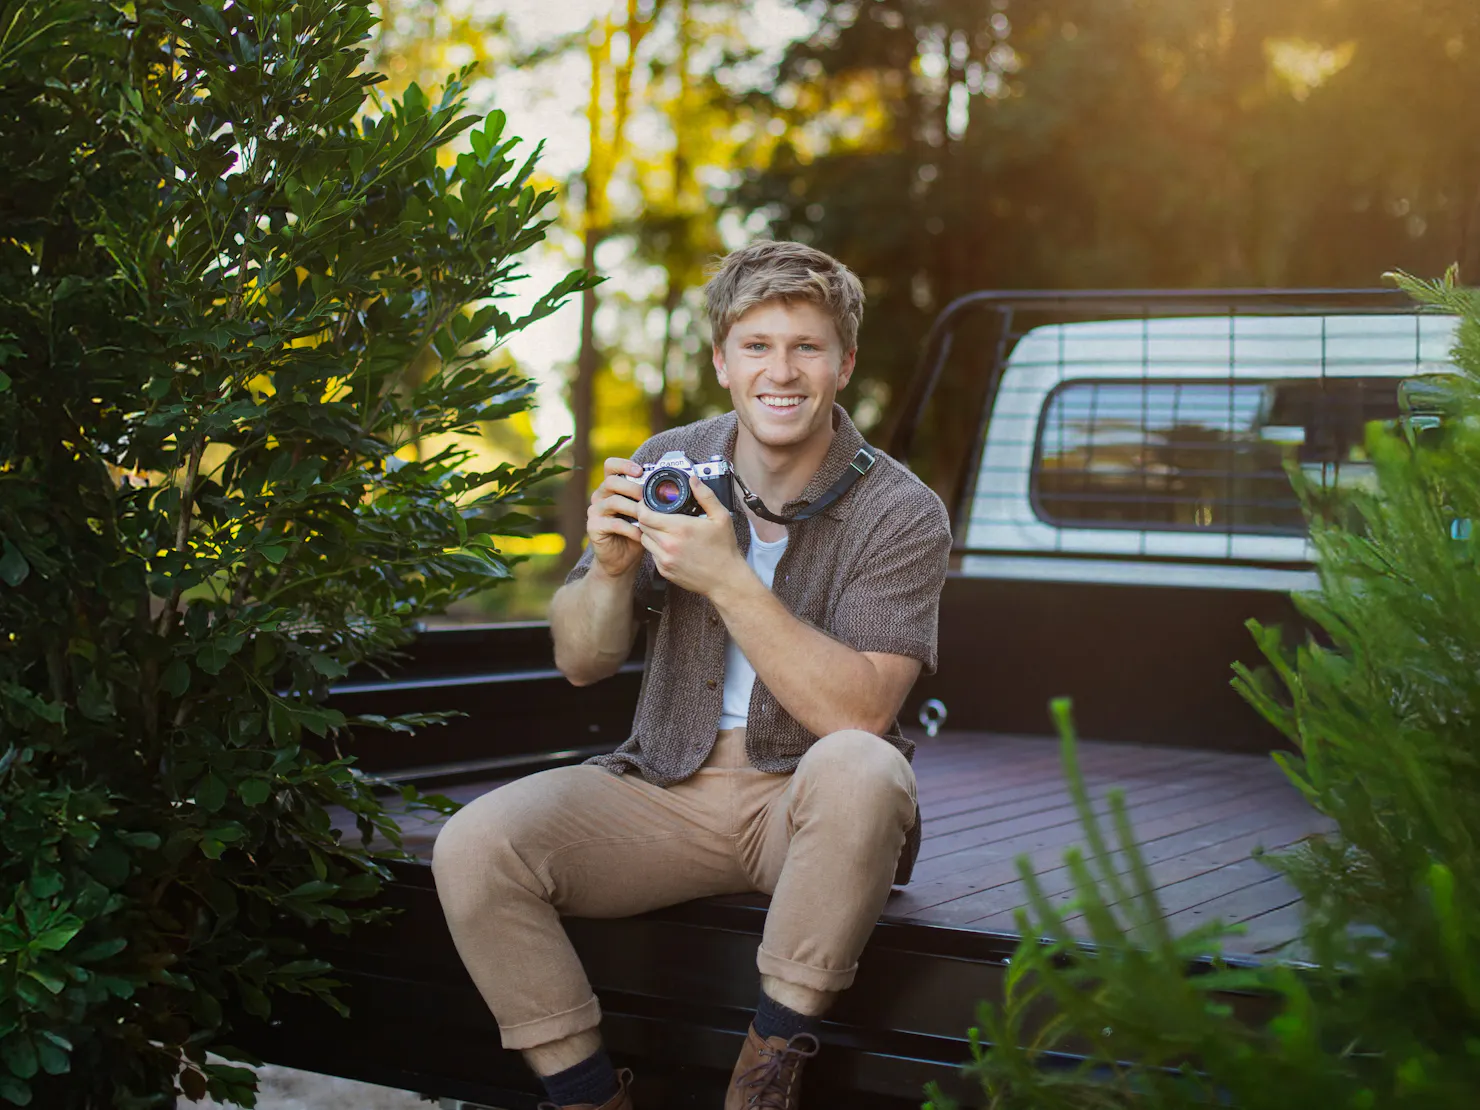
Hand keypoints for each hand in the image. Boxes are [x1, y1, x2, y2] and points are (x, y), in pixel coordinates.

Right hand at [586, 457, 645, 577]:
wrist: (622, 559)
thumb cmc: (636, 532)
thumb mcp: (644, 512)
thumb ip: (649, 498)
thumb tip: (670, 488)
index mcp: (611, 487)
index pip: (611, 465)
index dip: (624, 464)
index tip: (640, 471)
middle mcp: (600, 496)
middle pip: (611, 481)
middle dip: (633, 488)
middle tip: (648, 498)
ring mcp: (595, 511)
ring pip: (613, 501)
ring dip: (634, 509)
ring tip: (648, 517)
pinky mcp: (594, 527)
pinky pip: (614, 523)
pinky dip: (631, 529)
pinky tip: (642, 534)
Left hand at [637, 475, 746, 598]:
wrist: (725, 580)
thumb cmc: (724, 549)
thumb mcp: (720, 517)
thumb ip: (705, 496)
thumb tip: (693, 480)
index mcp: (680, 528)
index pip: (645, 514)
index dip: (642, 506)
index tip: (646, 502)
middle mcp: (668, 544)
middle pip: (642, 526)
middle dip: (646, 517)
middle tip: (655, 513)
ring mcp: (665, 559)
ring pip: (645, 540)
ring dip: (649, 532)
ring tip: (663, 529)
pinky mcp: (664, 571)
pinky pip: (652, 554)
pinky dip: (656, 547)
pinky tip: (670, 545)